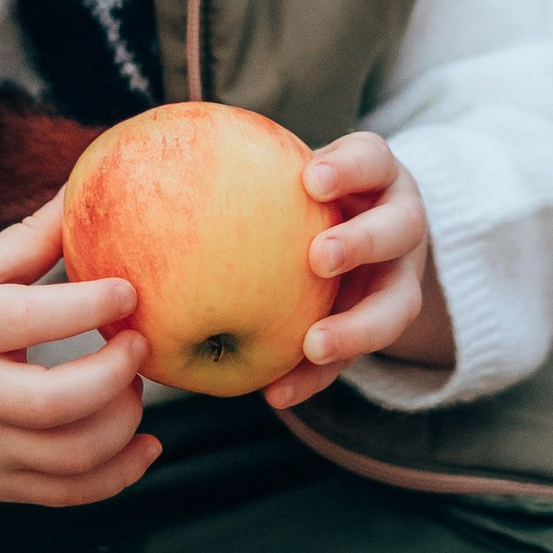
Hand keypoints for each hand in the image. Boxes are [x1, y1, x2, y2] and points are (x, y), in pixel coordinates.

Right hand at [0, 193, 155, 504]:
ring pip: (67, 457)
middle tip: (139, 343)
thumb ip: (31, 238)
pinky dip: (117, 476)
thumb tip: (86, 186)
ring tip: (132, 386)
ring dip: (122, 423)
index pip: (27, 320)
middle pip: (53, 403)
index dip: (86, 306)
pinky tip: (145, 445)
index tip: (129, 289)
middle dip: (114, 374)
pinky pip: (65, 494)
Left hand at [263, 132, 454, 410]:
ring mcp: (402, 279)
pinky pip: (356, 360)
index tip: (311, 179)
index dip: (348, 167)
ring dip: (356, 328)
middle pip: (400, 228)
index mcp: (379, 177)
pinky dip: (317, 377)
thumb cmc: (308, 197)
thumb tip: (150, 161)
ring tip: (313, 345)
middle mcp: (401, 224)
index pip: (373, 159)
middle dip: (362, 242)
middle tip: (319, 256)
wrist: (362, 240)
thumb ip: (250, 175)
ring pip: (398, 304)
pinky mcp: (382, 330)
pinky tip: (277, 393)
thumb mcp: (294, 175)